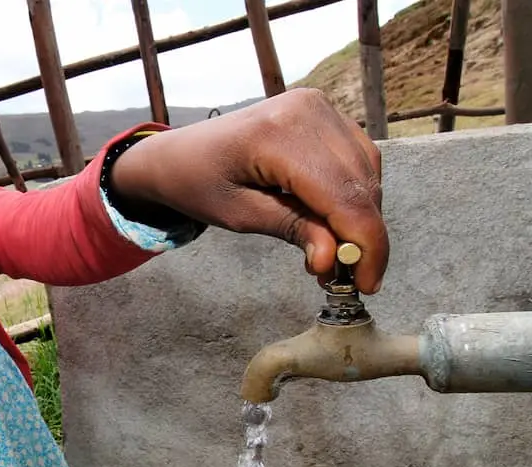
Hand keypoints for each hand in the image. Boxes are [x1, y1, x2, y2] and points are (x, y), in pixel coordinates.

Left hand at [111, 88, 387, 293]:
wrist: (177, 153)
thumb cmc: (196, 183)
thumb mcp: (238, 215)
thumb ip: (291, 230)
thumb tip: (332, 260)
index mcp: (277, 134)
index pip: (343, 195)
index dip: (364, 244)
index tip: (366, 284)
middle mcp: (305, 110)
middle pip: (361, 183)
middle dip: (364, 237)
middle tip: (347, 277)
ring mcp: (316, 104)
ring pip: (366, 170)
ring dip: (361, 215)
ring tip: (334, 252)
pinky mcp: (320, 109)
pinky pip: (356, 155)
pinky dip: (354, 191)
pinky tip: (334, 220)